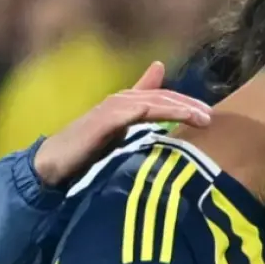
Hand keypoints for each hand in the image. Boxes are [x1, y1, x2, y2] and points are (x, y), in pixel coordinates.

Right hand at [32, 62, 212, 186]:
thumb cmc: (86, 156)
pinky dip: (160, 110)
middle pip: (162, 97)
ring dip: (181, 106)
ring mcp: (113, 107)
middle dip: (188, 103)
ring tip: (203, 117)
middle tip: (212, 116)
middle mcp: (121, 102)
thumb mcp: (121, 146)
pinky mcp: (106, 117)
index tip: (208, 116)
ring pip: (154, 101)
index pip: (162, 99)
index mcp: (126, 106)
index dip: (185, 103)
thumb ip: (141, 135)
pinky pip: (139, 110)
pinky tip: (178, 116)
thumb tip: (163, 129)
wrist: (52, 166)